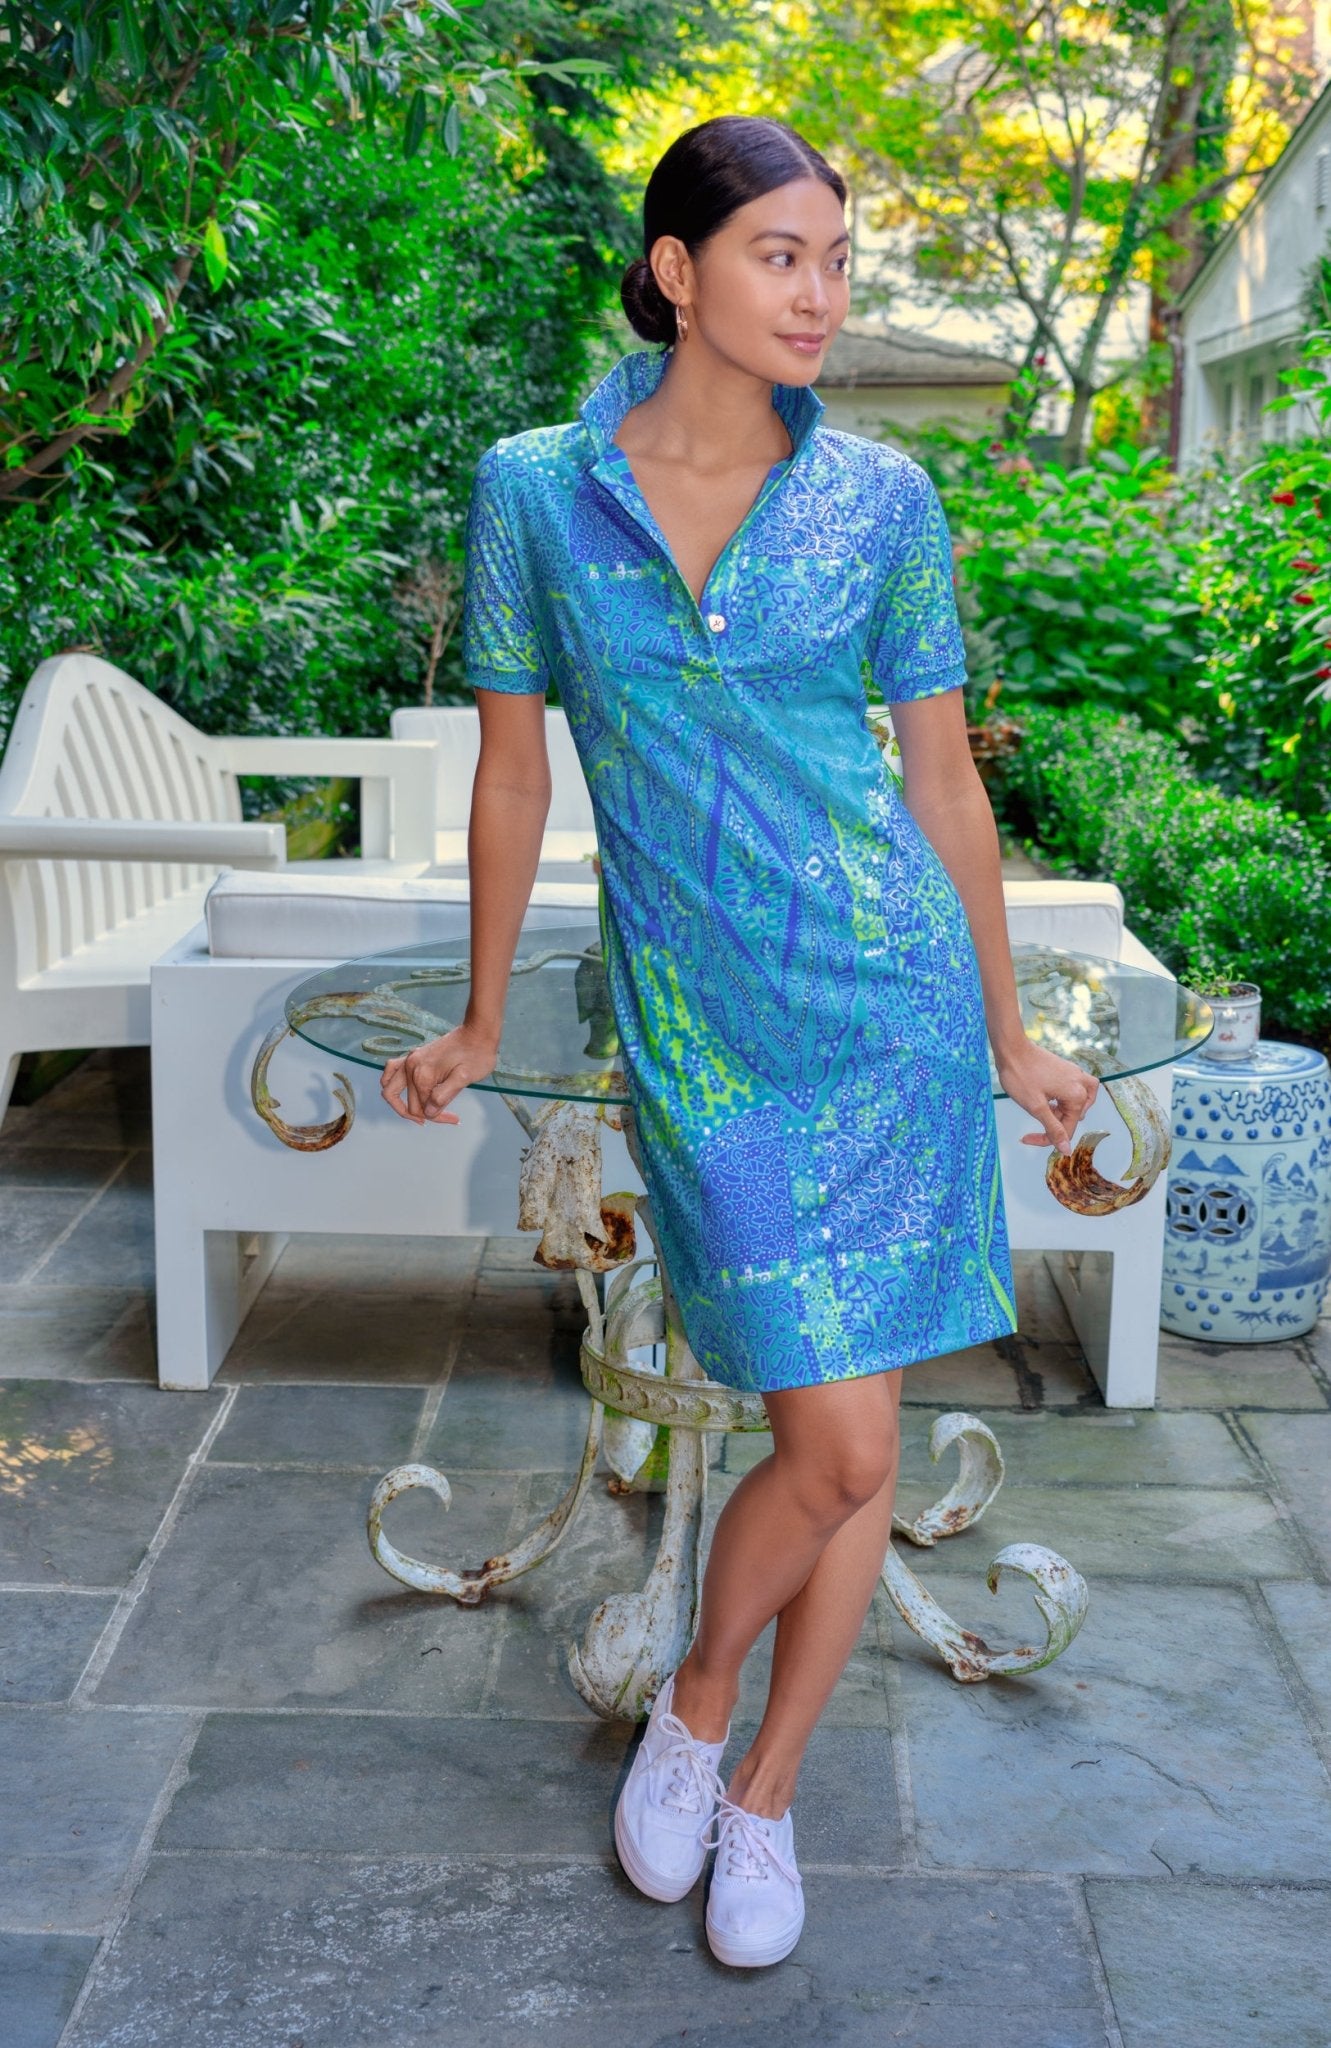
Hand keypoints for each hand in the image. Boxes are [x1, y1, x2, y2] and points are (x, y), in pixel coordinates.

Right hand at [380, 1023, 498, 1126]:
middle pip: (409, 1103)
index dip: (438, 1117)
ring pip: (390, 1089)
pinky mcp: (413, 1055)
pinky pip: (391, 1070)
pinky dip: (392, 1084)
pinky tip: (404, 1091)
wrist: (478, 1033)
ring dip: (399, 1104)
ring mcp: (410, 1059)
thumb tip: (428, 1112)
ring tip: (417, 1114)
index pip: (423, 1108)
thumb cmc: (476, 1055)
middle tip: (449, 1117)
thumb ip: (444, 1096)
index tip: (456, 1119)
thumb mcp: (465, 1078)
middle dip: (427, 1114)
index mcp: (423, 1075)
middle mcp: (411, 1066)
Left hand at [994, 1041, 1099, 1157]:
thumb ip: (1053, 1129)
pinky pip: (1072, 1091)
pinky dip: (1060, 1099)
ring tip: (1039, 1108)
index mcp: (1078, 1096)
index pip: (1067, 1129)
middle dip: (1053, 1123)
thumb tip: (1066, 1150)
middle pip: (1072, 1117)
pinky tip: (1045, 1098)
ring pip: (1075, 1104)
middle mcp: (1082, 1084)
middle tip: (1031, 1120)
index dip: (1046, 1139)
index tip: (1026, 1138)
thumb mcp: (1036, 1107)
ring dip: (1058, 1112)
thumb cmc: (1021, 1076)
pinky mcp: (1067, 1070)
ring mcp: (1076, 1074)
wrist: (1012, 1048)